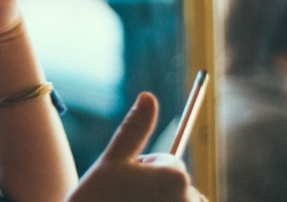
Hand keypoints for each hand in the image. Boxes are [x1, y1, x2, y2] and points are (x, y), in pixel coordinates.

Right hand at [67, 92, 207, 201]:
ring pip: (176, 199)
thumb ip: (135, 128)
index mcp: (175, 176)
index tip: (123, 183)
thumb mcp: (114, 161)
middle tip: (125, 198)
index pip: (168, 160)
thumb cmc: (98, 199)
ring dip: (157, 199)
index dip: (143, 168)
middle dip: (154, 187)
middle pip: (175, 182)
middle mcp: (189, 198)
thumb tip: (149, 95)